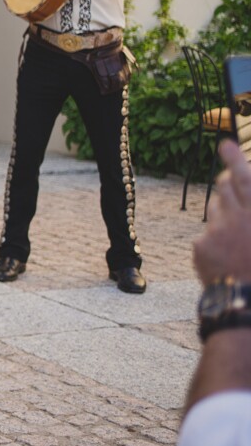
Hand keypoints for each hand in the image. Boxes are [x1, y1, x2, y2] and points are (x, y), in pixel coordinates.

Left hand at [194, 139, 250, 286]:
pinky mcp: (200, 244)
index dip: (235, 159)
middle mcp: (237, 217)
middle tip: (228, 176)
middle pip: (224, 186)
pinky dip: (215, 239)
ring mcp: (216, 230)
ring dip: (225, 213)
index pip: (245, 179)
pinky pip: (206, 233)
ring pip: (215, 208)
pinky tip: (227, 256)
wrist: (245, 301)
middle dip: (225, 178)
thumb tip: (244, 191)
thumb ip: (249, 207)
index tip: (224, 143)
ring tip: (238, 236)